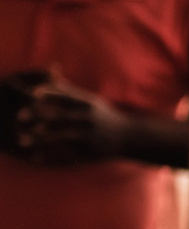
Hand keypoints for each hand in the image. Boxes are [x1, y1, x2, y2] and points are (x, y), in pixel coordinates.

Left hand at [15, 71, 131, 164]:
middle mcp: (89, 120)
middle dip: (41, 117)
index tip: (33, 93)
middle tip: (20, 116)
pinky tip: (35, 158)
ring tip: (23, 141)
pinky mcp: (89, 153)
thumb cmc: (102, 115)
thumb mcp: (89, 100)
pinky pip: (67, 156)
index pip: (68, 97)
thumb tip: (50, 70)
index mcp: (89, 104)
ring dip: (40, 139)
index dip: (51, 94)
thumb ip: (68, 89)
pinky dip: (50, 158)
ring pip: (61, 138)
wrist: (128, 136)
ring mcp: (89, 137)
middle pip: (62, 117)